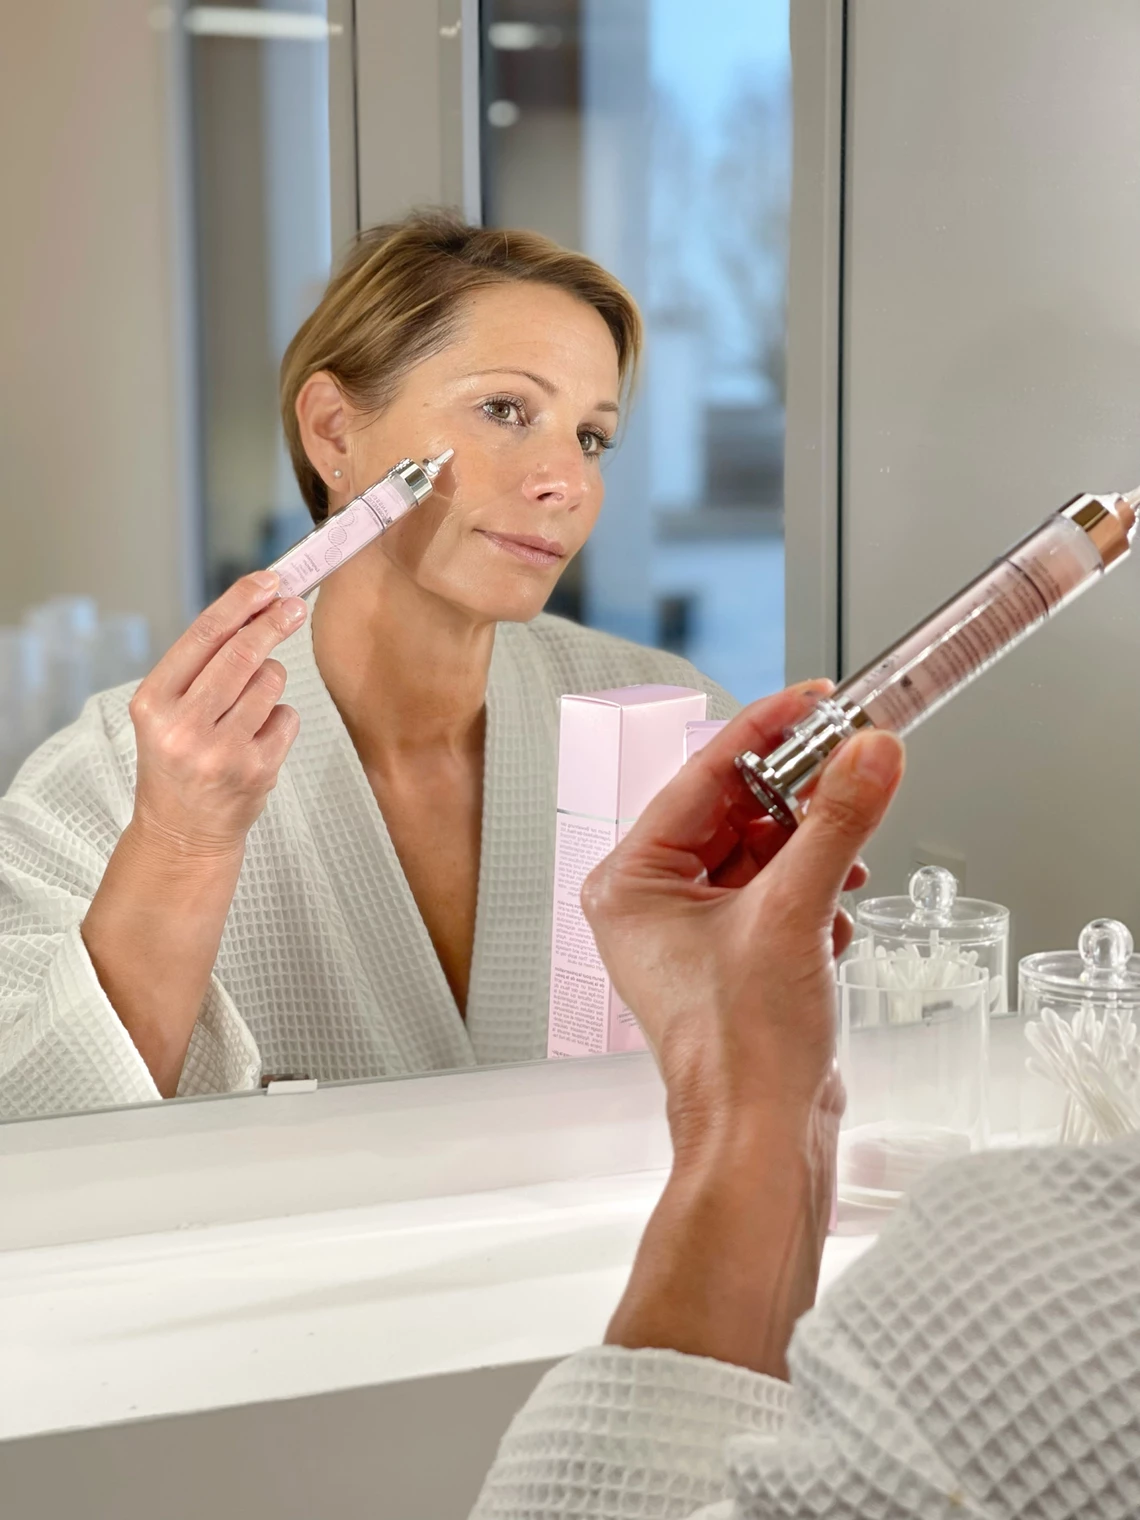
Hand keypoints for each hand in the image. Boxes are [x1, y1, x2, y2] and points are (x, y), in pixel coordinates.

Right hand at [128, 573, 305, 858]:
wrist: (181, 833)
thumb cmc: (177, 761)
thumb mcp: (167, 712)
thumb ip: (201, 664)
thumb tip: (253, 608)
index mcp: (153, 702)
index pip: (203, 634)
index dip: (241, 601)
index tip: (268, 581)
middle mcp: (183, 726)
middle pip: (243, 653)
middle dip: (273, 623)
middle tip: (293, 606)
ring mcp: (222, 751)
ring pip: (271, 682)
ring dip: (272, 679)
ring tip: (249, 703)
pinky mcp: (256, 771)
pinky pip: (287, 717)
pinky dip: (280, 717)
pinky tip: (257, 737)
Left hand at [585, 682, 904, 1374]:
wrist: (763, 1140)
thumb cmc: (741, 1052)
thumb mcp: (794, 914)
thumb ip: (834, 822)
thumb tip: (866, 752)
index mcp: (631, 882)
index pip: (700, 778)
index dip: (763, 734)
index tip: (814, 701)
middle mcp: (652, 902)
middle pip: (736, 811)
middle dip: (799, 802)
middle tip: (853, 769)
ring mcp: (692, 931)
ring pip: (763, 851)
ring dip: (813, 852)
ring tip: (847, 863)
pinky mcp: (734, 955)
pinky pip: (777, 892)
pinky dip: (814, 894)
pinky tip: (836, 922)